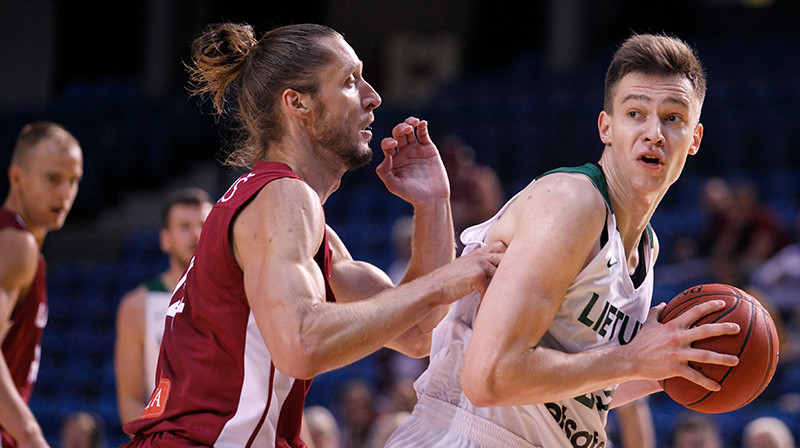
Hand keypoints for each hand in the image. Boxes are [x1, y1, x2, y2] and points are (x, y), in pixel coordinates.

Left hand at [376, 117, 448, 205]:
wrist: (432, 199)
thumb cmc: (412, 194)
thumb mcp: (394, 186)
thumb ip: (384, 172)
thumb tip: (385, 157)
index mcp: (392, 160)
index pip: (387, 145)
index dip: (388, 141)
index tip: (393, 145)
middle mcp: (402, 152)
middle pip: (398, 134)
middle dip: (400, 129)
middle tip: (405, 129)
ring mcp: (415, 149)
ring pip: (410, 131)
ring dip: (409, 123)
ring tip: (413, 123)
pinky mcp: (428, 148)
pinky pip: (423, 134)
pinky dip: (422, 127)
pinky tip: (422, 124)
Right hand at [426, 241, 504, 304]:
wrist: (433, 288)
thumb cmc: (447, 281)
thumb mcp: (463, 266)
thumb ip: (477, 264)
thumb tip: (491, 270)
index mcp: (478, 253)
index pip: (500, 246)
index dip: (507, 256)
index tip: (507, 270)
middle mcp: (480, 256)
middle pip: (506, 258)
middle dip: (509, 271)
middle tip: (508, 285)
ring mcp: (480, 265)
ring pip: (502, 274)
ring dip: (501, 288)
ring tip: (499, 299)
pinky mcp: (478, 277)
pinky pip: (491, 290)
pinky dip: (487, 301)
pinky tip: (482, 308)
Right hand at [624, 300, 739, 390]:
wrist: (629, 360)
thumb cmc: (639, 342)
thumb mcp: (647, 324)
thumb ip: (656, 313)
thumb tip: (663, 304)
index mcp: (672, 326)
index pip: (694, 312)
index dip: (709, 306)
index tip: (723, 303)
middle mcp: (677, 337)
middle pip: (705, 331)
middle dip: (723, 328)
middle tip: (738, 328)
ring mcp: (677, 353)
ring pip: (705, 355)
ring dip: (723, 358)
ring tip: (737, 360)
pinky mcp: (674, 368)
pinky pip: (694, 376)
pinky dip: (707, 382)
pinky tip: (718, 387)